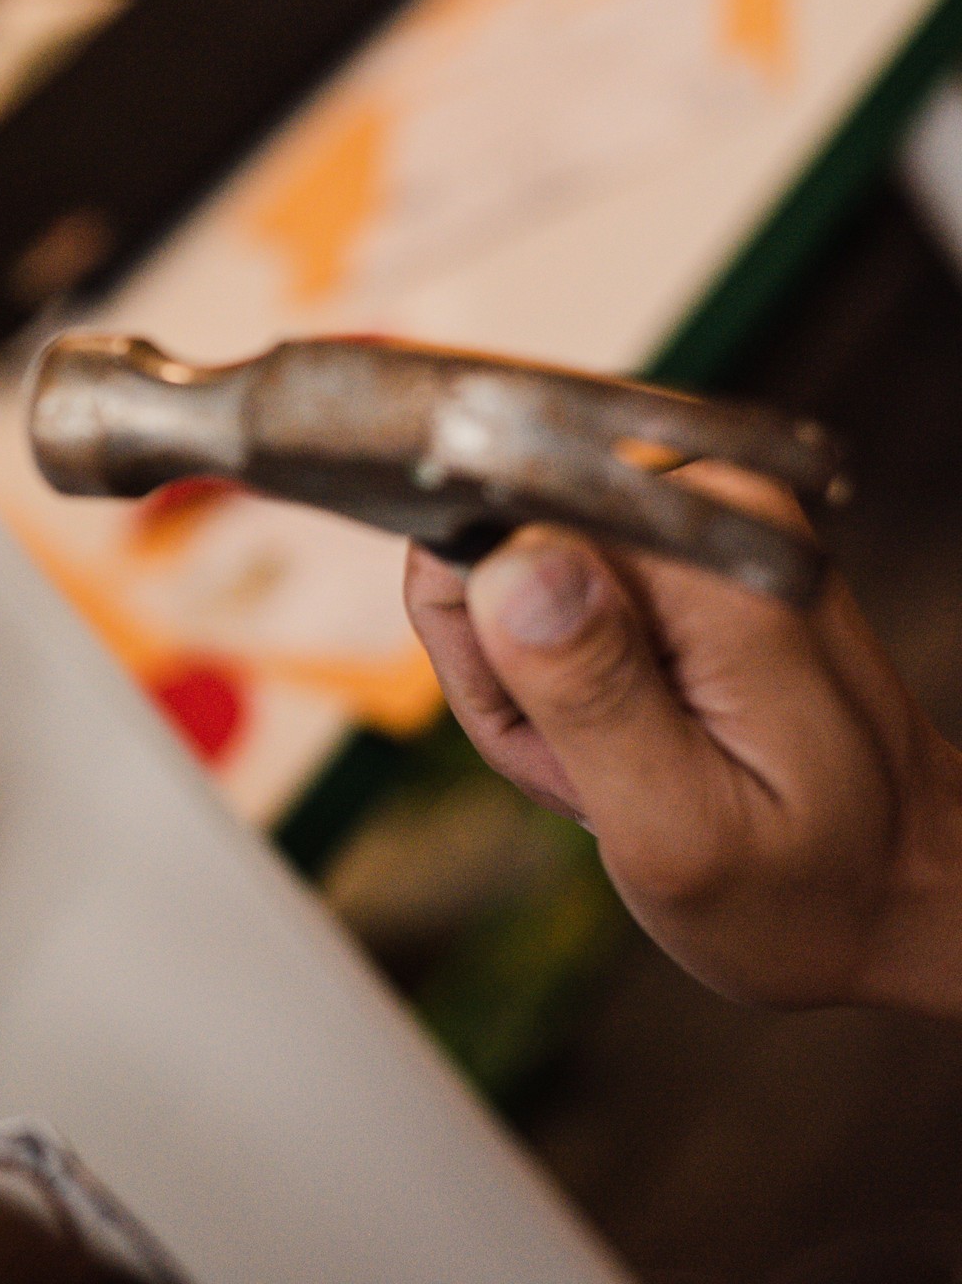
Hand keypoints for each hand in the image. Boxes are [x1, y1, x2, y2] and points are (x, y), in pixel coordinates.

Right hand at [404, 462, 961, 1017]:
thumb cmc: (807, 887)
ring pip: (509, 570)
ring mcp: (697, 518)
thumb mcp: (677, 828)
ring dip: (534, 691)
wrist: (905, 885)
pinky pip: (548, 587)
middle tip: (593, 774)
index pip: (493, 542)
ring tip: (615, 770)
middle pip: (495, 547)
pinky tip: (628, 742)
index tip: (554, 742)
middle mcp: (710, 505)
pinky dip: (564, 681)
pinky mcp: (682, 542)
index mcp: (714, 565)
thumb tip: (505, 562)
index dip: (486, 655)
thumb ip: (589, 691)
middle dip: (511, 679)